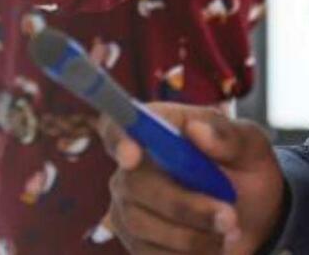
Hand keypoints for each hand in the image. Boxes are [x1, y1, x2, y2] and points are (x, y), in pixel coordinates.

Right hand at [98, 103, 286, 253]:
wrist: (256, 215)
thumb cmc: (243, 167)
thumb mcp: (250, 146)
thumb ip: (228, 137)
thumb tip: (197, 131)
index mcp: (151, 131)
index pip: (116, 128)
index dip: (118, 140)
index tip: (132, 156)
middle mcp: (130, 168)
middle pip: (132, 185)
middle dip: (183, 206)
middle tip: (229, 217)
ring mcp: (128, 206)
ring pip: (141, 225)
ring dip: (193, 236)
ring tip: (229, 233)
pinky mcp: (137, 243)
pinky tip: (213, 248)